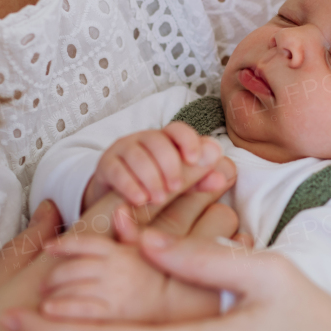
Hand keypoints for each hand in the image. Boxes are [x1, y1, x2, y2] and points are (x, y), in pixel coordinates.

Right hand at [84, 123, 226, 208]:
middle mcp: (144, 140)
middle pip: (157, 141)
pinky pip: (117, 170)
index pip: (178, 130)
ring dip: (150, 177)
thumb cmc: (155, 189)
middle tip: (176, 187)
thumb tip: (224, 175)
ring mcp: (123, 151)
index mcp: (166, 141)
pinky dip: (130, 185)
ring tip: (159, 199)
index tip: (194, 160)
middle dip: (169, 164)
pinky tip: (140, 200)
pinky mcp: (106, 165)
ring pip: (137, 155)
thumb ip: (200, 180)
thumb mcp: (179, 186)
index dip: (188, 141)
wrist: (115, 199)